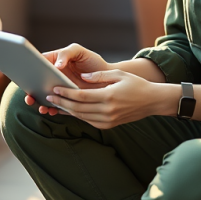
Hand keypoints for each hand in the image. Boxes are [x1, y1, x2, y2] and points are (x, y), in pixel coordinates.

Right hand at [25, 44, 110, 115]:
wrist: (108, 77)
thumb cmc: (92, 61)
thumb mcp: (79, 52)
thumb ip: (66, 54)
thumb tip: (56, 65)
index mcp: (54, 62)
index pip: (38, 66)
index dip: (29, 71)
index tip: (25, 77)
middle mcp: (54, 77)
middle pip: (37, 84)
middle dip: (31, 91)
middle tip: (29, 97)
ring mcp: (60, 89)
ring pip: (44, 96)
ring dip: (40, 102)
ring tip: (41, 107)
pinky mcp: (67, 100)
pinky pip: (56, 105)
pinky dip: (52, 109)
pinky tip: (52, 111)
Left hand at [45, 68, 168, 128]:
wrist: (152, 101)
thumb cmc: (136, 84)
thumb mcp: (119, 74)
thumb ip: (99, 76)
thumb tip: (81, 76)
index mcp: (108, 96)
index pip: (81, 96)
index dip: (66, 93)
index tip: (54, 89)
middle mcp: (107, 110)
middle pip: (78, 108)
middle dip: (61, 102)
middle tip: (48, 97)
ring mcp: (108, 120)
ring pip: (81, 116)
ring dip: (67, 111)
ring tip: (55, 104)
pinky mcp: (109, 125)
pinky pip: (88, 121)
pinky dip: (77, 116)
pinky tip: (69, 111)